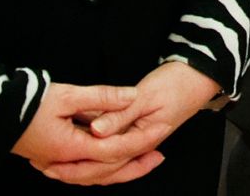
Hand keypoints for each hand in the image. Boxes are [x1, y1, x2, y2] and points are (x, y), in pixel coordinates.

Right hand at [12, 82, 164, 185]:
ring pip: (95, 176)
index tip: (161, 129)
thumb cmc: (26, 102)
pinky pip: (84, 172)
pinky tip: (115, 161)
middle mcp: (64, 163)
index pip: (114, 149)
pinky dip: (103, 169)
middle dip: (136, 164)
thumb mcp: (68, 94)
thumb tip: (132, 96)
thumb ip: (102, 97)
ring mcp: (56, 165)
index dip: (140, 140)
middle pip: (108, 171)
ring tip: (144, 158)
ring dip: (121, 169)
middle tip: (160, 155)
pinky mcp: (53, 161)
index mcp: (70, 149)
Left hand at [54, 61, 218, 180]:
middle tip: (50, 170)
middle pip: (105, 168)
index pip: (105, 157)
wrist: (199, 77)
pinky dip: (96, 155)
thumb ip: (119, 114)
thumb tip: (96, 130)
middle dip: (76, 172)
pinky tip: (84, 150)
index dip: (78, 162)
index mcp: (142, 137)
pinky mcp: (138, 132)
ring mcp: (140, 140)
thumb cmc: (177, 84)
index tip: (55, 162)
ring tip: (60, 166)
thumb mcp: (146, 96)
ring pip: (109, 163)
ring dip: (85, 167)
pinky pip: (114, 151)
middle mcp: (140, 144)